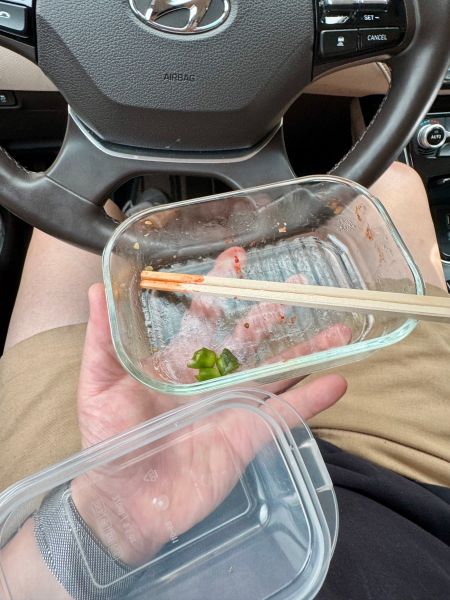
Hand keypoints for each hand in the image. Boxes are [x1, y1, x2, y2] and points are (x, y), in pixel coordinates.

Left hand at [73, 248, 349, 564]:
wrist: (125, 504)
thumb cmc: (108, 443)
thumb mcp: (99, 387)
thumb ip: (102, 341)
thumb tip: (97, 289)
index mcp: (180, 362)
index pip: (206, 315)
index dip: (221, 286)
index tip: (237, 258)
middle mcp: (212, 378)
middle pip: (250, 338)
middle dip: (273, 312)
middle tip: (298, 285)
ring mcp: (234, 405)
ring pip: (277, 371)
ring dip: (307, 350)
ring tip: (338, 330)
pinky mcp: (249, 434)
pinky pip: (286, 413)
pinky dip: (312, 398)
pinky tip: (337, 381)